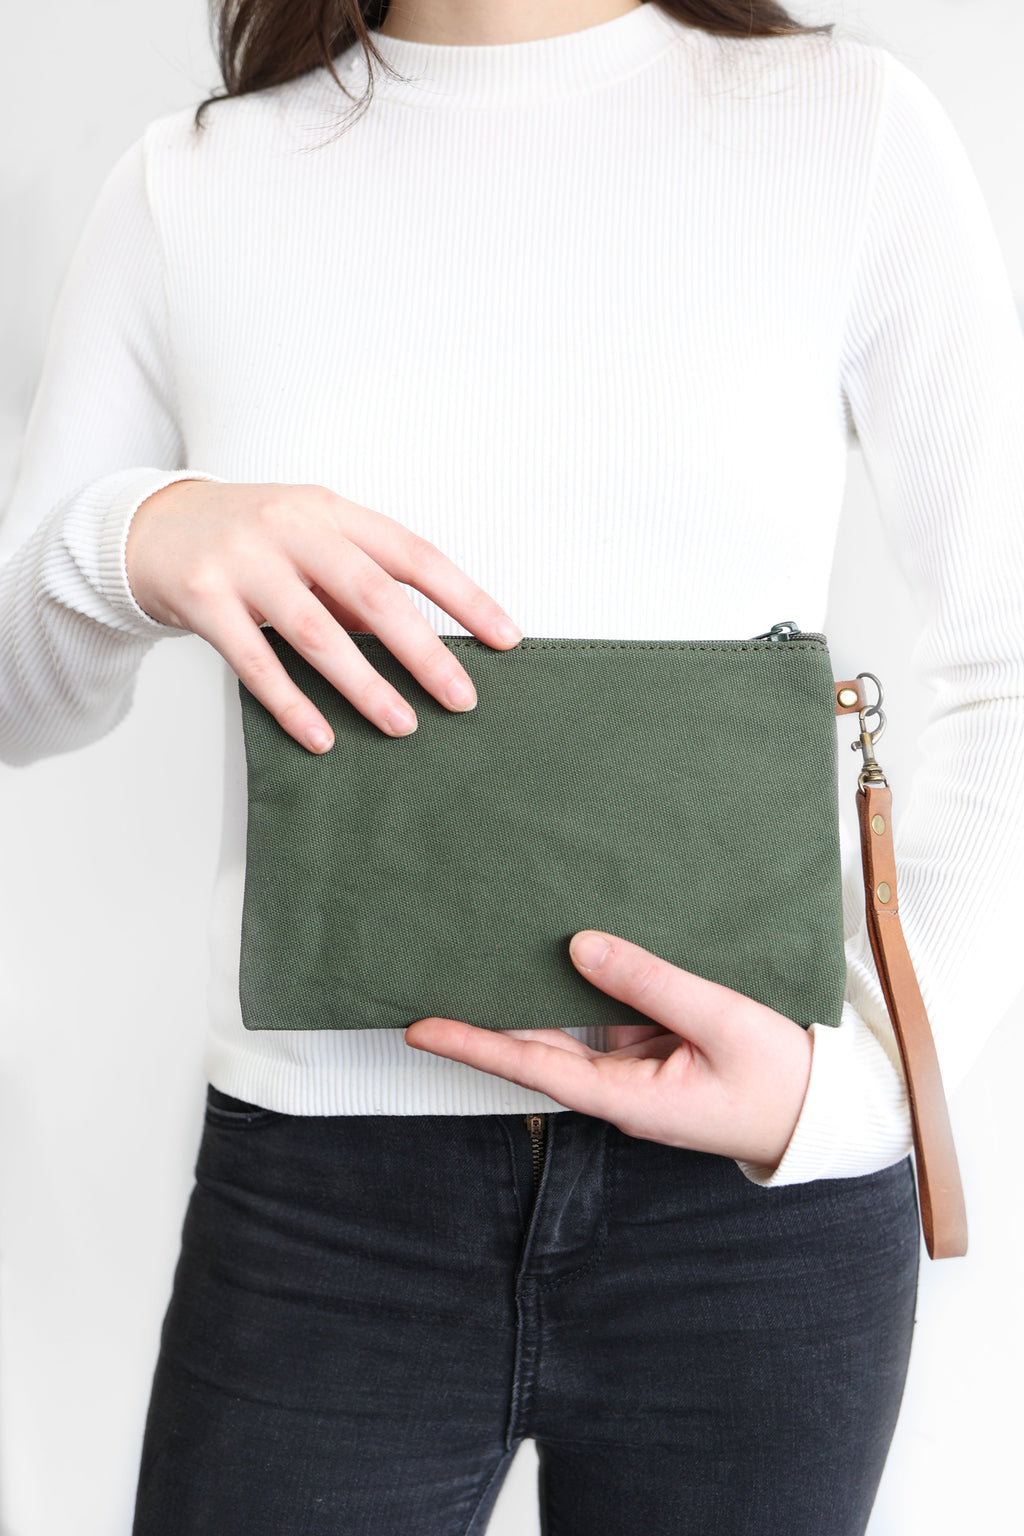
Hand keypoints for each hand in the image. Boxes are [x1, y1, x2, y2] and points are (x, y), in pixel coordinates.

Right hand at [124, 480, 521, 751]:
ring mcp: (243, 559)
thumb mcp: (308, 544)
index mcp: (331, 510)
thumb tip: (420, 646)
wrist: (149, 526)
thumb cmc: (249, 540)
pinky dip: (291, 703)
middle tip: (461, 699)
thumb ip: (357, 587)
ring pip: (317, 632)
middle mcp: (292, 526)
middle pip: (373, 594)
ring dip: (364, 685)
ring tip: (402, 726)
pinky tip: (320, 737)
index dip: (464, 597)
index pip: (414, 554)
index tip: (506, 638)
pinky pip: (255, 660)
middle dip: (424, 652)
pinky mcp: (202, 595)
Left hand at [404, 930, 813, 1169]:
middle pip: (538, 1050)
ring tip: (484, 956)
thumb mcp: (719, 1020)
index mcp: (627, 1098)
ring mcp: (638, 1072)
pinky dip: (587, 988)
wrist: (828, 1109)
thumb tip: (579, 946)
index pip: (531, 1067)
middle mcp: (620, 1090)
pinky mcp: (658, 1054)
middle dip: (485, 1020)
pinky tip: (569, 953)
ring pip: (572, 1031)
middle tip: (432, 983)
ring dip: (533, 998)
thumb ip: (648, 982)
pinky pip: (609, 1019)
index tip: (419, 1028)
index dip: (473, 1045)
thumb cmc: (781, 1077)